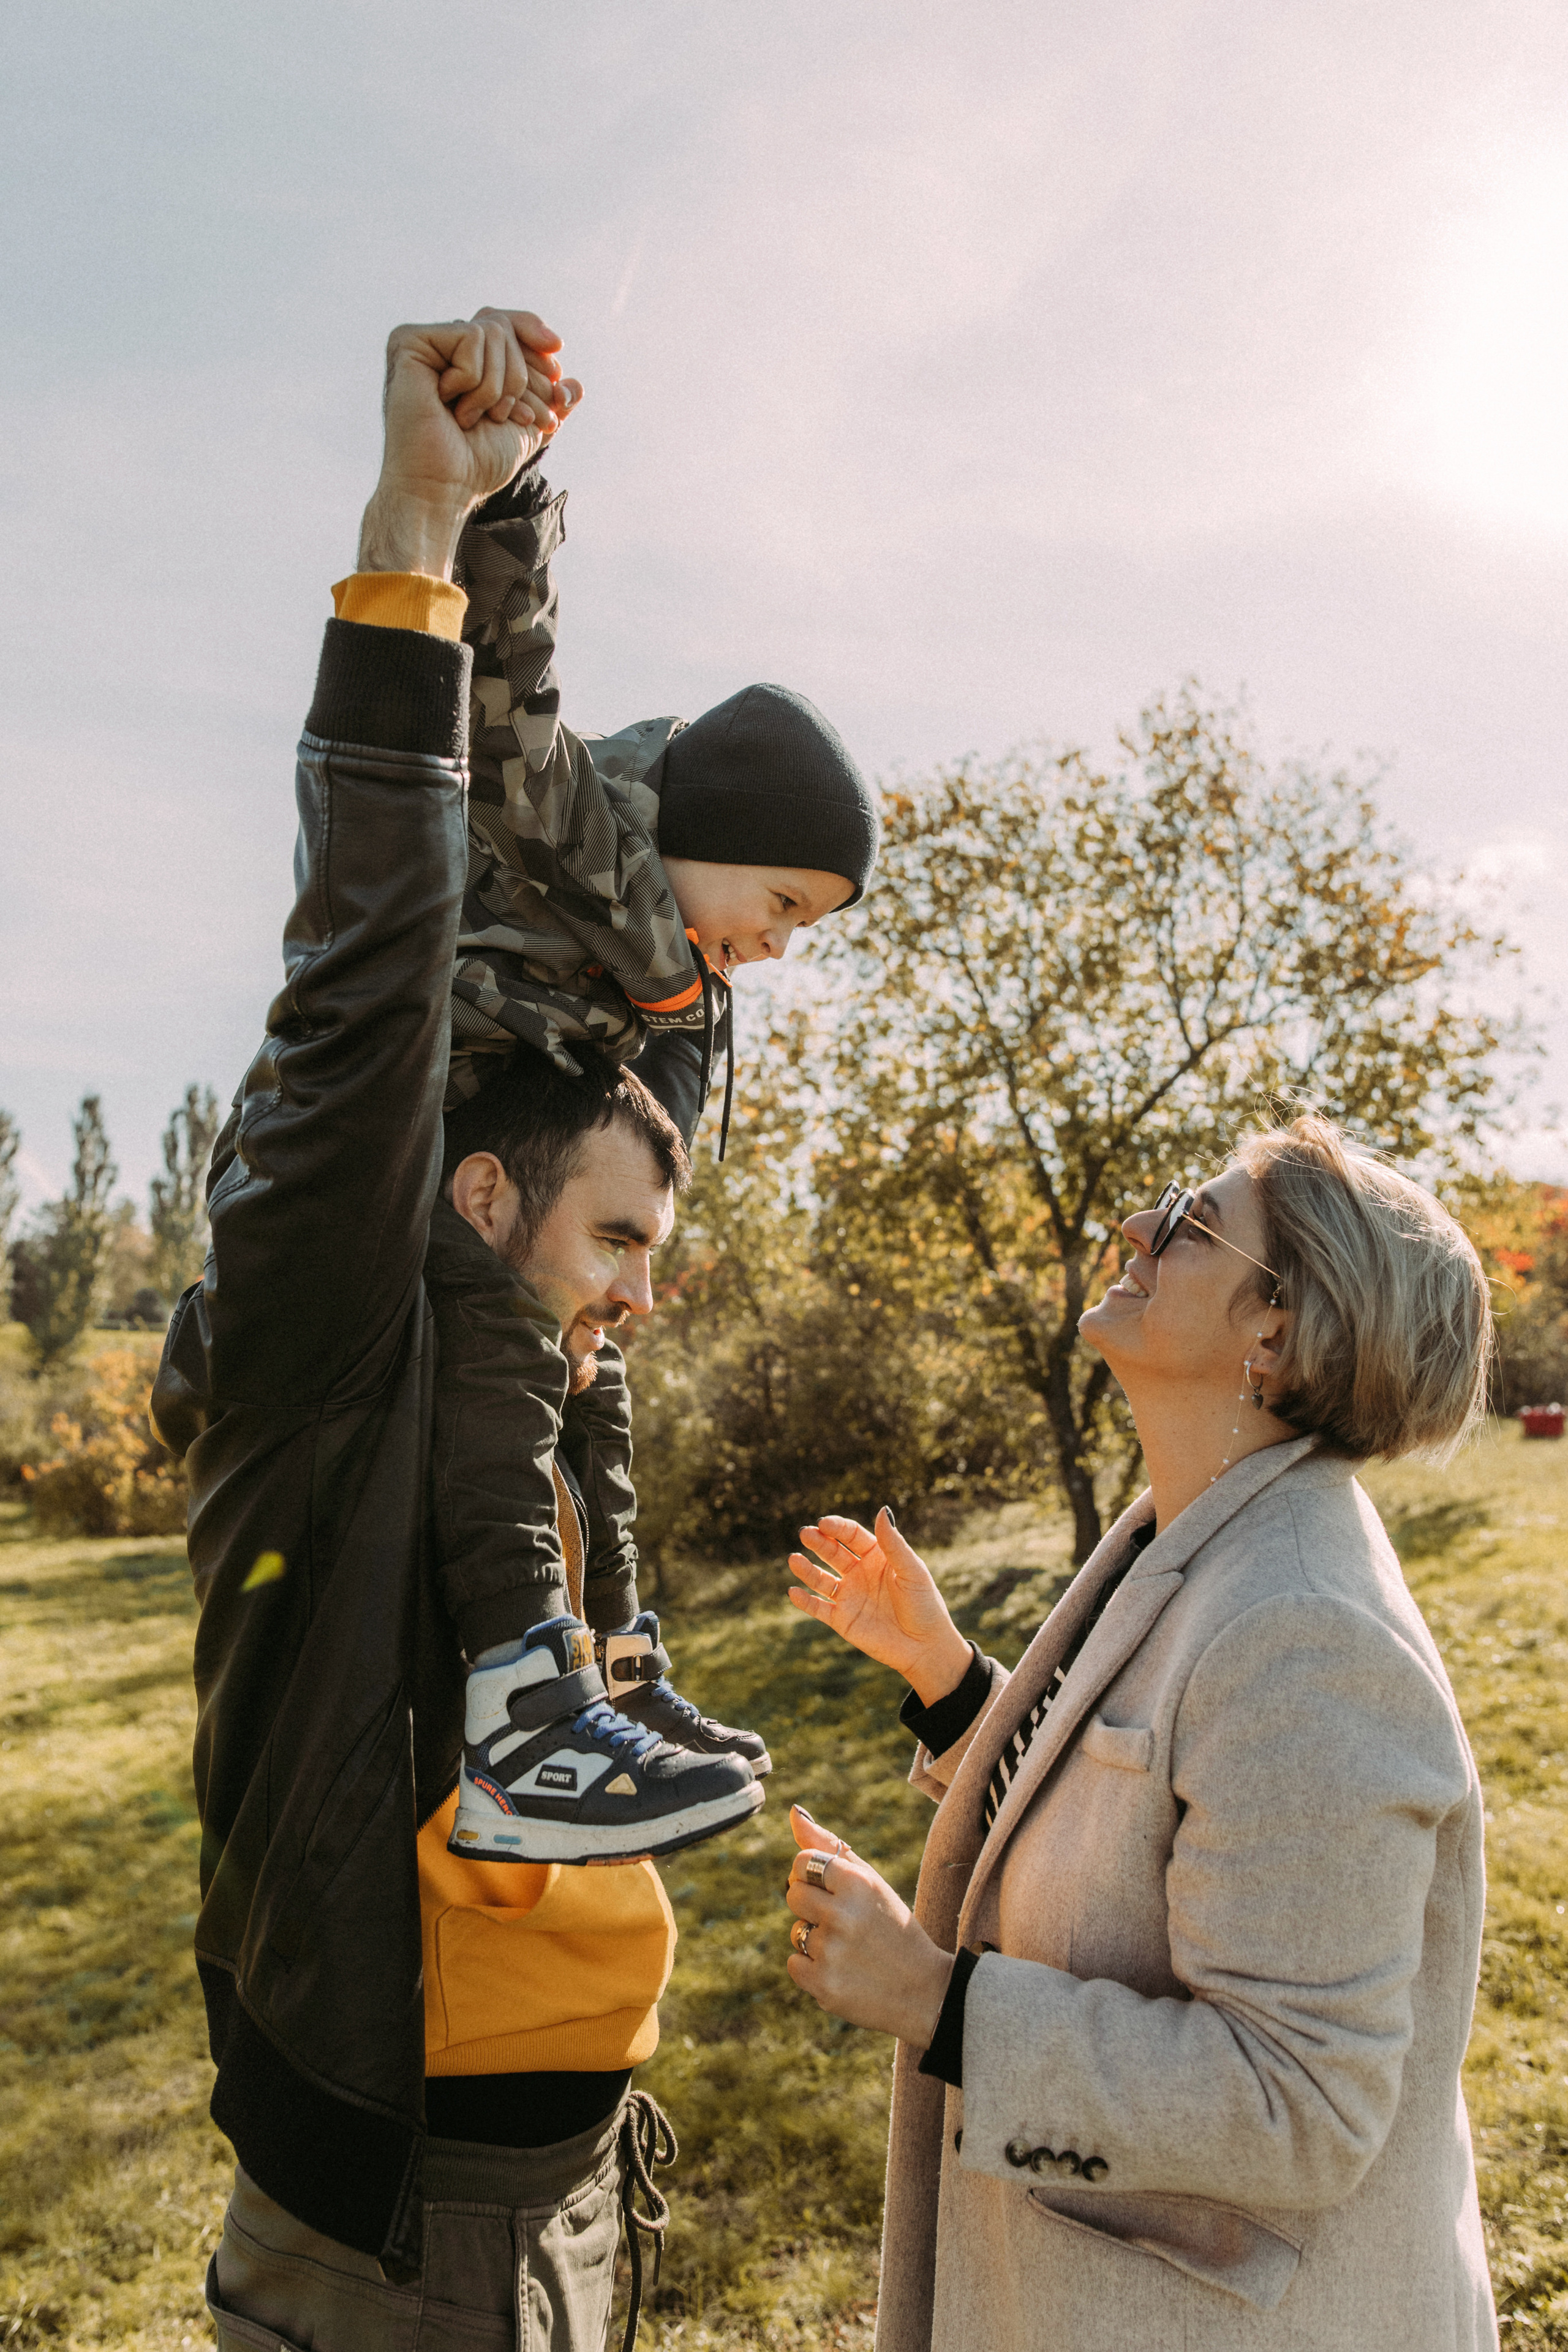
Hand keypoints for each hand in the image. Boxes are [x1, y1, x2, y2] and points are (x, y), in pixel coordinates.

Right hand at [357, 308, 585, 577]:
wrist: (444, 488)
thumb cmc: (477, 465)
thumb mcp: (526, 430)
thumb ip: (550, 403)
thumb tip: (577, 385)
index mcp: (465, 360)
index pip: (511, 326)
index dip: (539, 348)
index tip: (557, 387)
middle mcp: (443, 346)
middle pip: (504, 327)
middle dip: (521, 378)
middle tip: (510, 417)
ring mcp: (425, 342)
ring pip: (490, 331)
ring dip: (496, 387)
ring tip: (472, 418)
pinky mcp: (409, 341)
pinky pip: (470, 336)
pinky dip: (473, 379)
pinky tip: (451, 406)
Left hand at [784, 1805, 953, 2043]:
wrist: (924, 1991)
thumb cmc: (894, 1927)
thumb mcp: (871, 1881)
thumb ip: (829, 1845)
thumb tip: (792, 1812)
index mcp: (857, 1883)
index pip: (802, 1862)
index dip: (812, 1875)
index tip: (832, 1889)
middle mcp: (842, 1914)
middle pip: (793, 1895)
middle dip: (812, 1906)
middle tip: (845, 1921)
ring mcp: (831, 1951)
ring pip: (795, 1931)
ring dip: (816, 1939)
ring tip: (850, 1949)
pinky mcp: (823, 1985)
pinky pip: (794, 1964)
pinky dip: (813, 1969)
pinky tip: (844, 1971)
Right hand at [788, 1509, 972, 1705]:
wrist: (925, 1647)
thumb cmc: (924, 1605)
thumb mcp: (911, 1571)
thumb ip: (894, 1544)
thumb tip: (882, 1509)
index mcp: (877, 1557)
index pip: (852, 1536)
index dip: (838, 1528)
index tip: (824, 1523)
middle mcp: (860, 1574)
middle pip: (833, 1553)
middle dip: (818, 1542)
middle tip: (806, 1533)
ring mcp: (849, 1596)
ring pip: (821, 1579)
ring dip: (806, 1569)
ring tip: (793, 1559)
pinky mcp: (842, 1620)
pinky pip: (818, 1608)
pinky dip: (804, 1601)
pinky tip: (794, 1592)